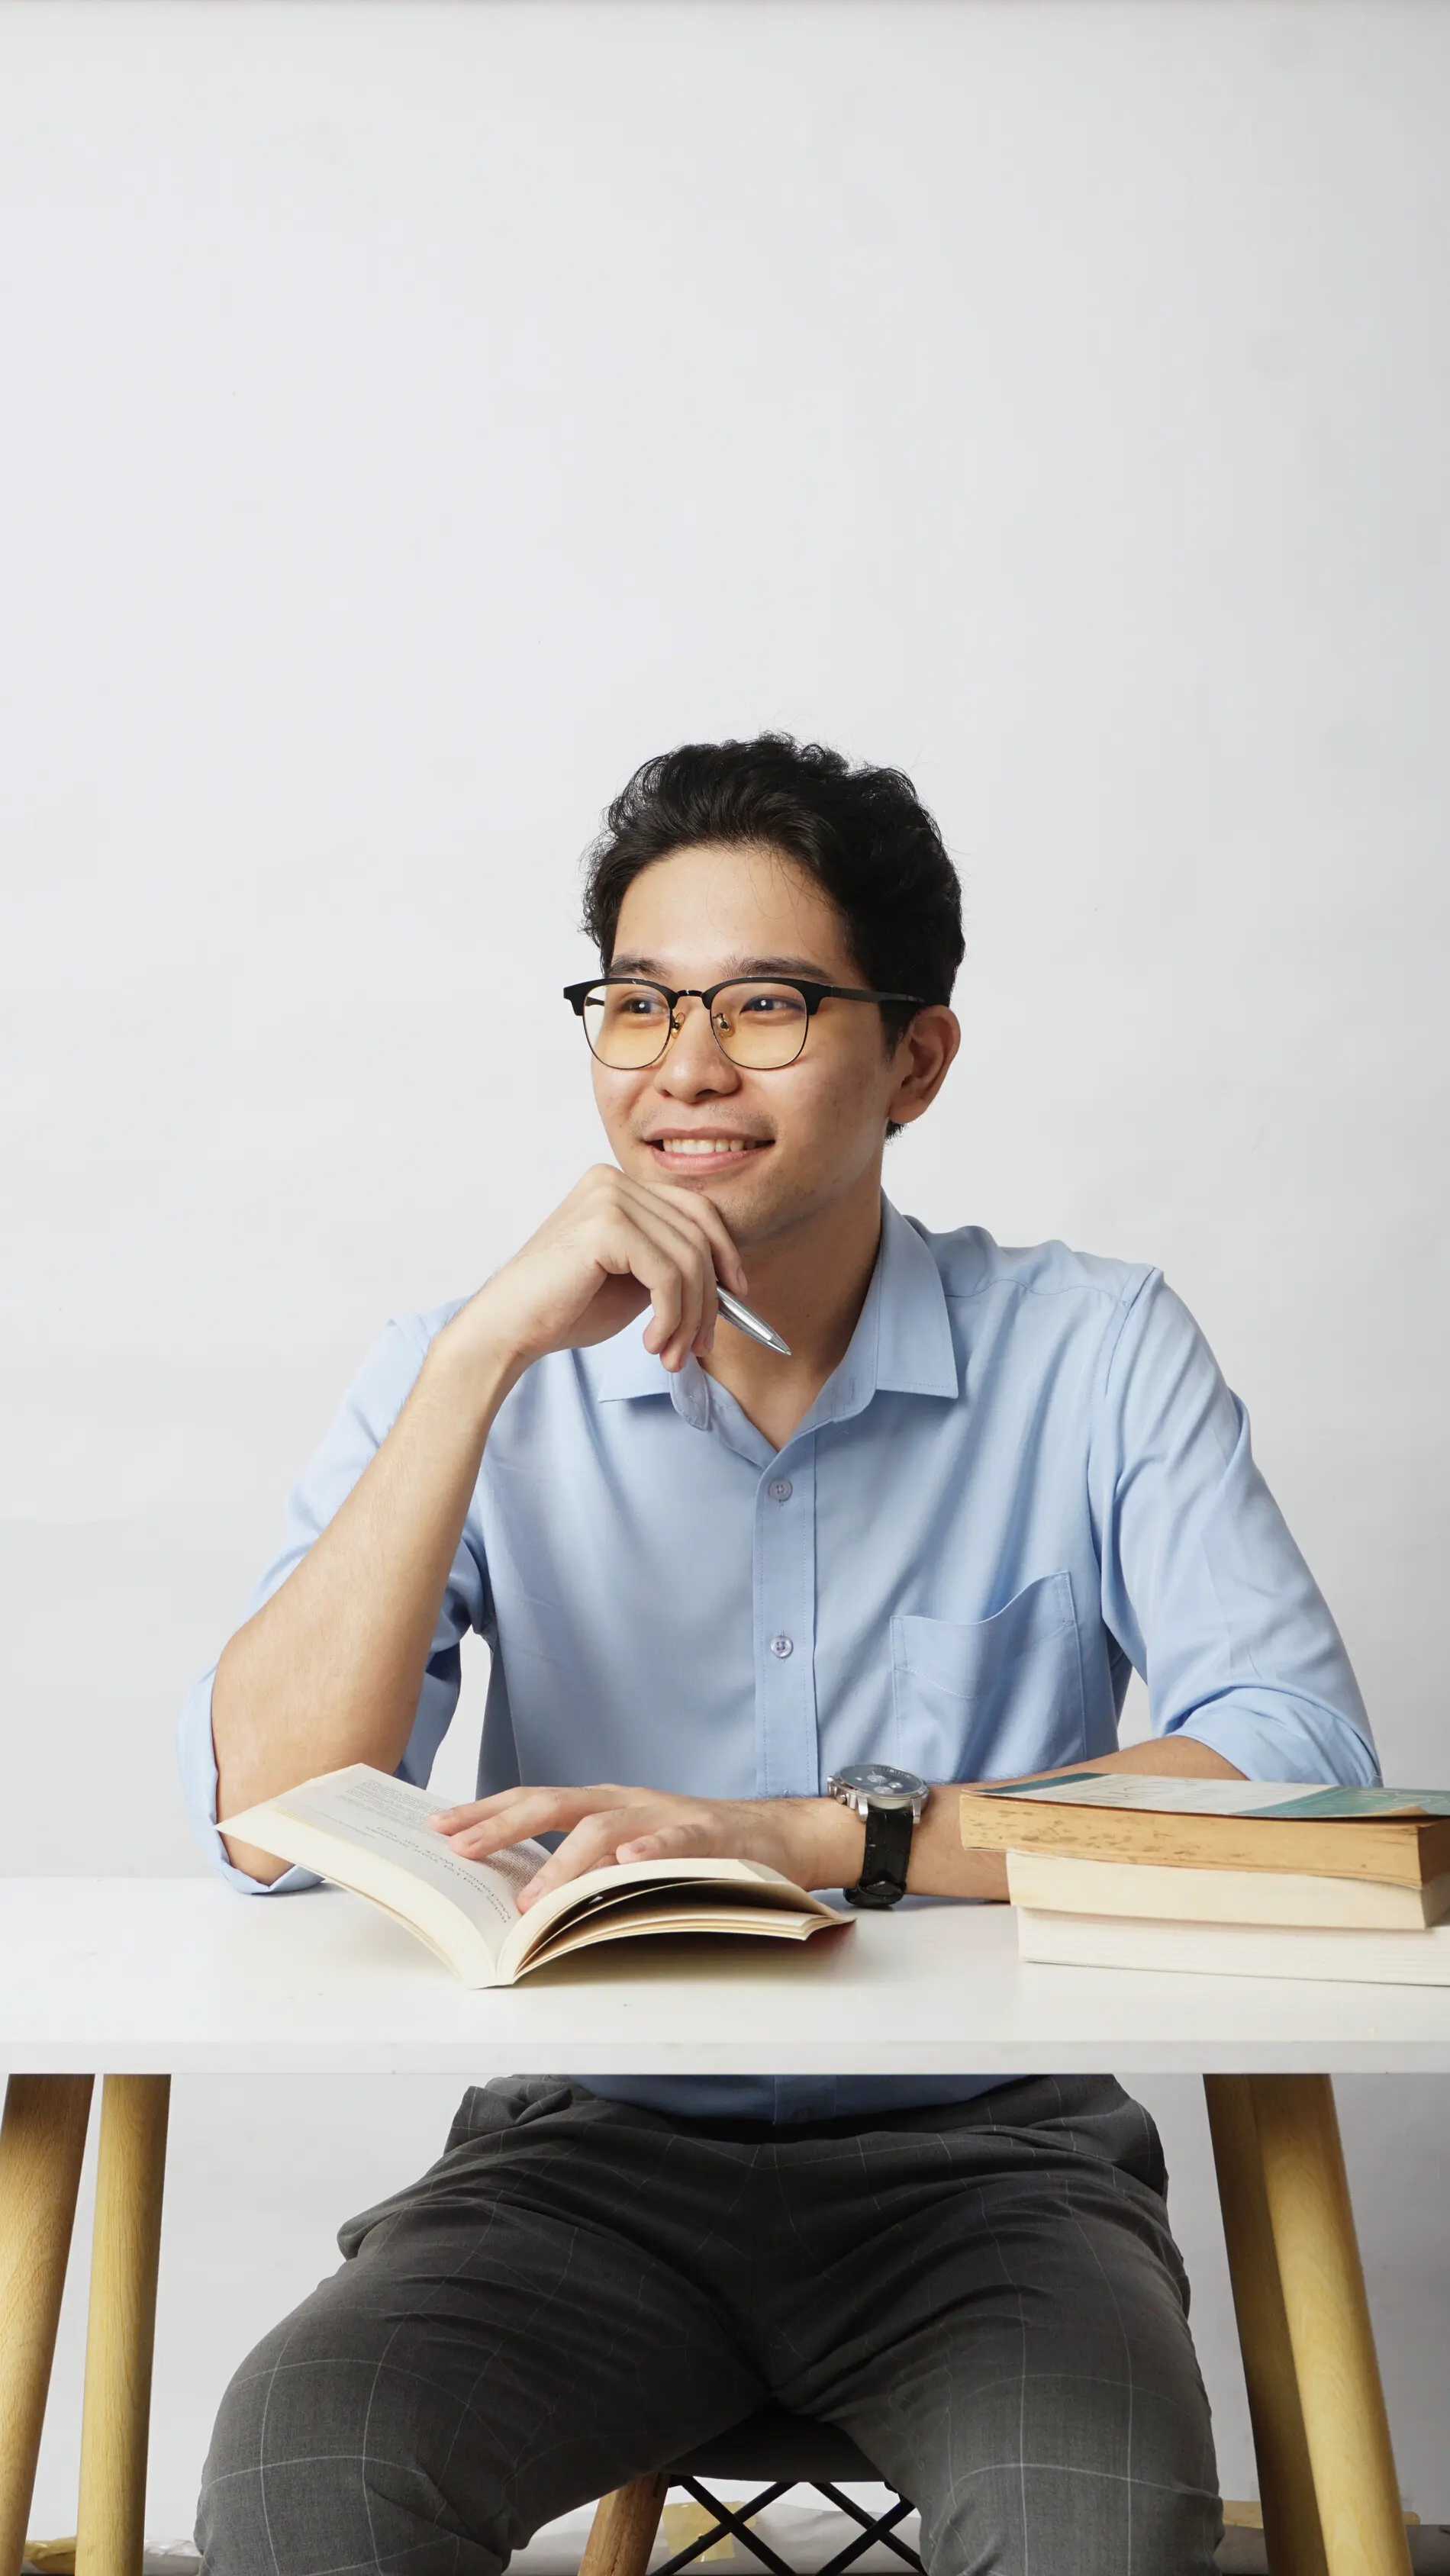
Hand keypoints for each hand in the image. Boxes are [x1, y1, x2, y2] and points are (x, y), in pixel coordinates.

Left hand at [427, 1782, 863, 1908]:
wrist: (777, 1836)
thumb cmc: (695, 1850)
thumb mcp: (631, 1853)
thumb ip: (586, 1864)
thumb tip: (520, 1898)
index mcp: (604, 1806)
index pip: (533, 1801)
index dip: (486, 1813)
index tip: (440, 1830)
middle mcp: (627, 1803)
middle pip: (554, 1804)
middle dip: (503, 1826)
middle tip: (461, 1850)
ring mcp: (665, 1816)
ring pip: (605, 1829)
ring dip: (564, 1863)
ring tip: (533, 1898)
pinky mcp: (708, 1837)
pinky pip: (676, 1842)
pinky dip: (650, 1852)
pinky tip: (627, 1867)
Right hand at [447, 1166, 750, 1381]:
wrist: (507, 1329)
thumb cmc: (563, 1309)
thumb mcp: (632, 1281)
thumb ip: (670, 1266)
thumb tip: (729, 1281)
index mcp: (617, 1185)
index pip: (696, 1209)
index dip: (726, 1253)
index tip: (737, 1297)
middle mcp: (613, 1181)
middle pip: (697, 1235)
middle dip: (709, 1298)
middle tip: (700, 1346)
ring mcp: (608, 1197)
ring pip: (688, 1259)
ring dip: (689, 1317)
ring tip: (673, 1355)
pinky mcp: (605, 1226)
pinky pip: (667, 1275)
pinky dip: (671, 1317)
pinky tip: (653, 1344)